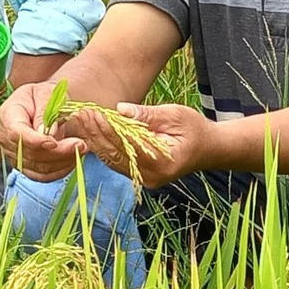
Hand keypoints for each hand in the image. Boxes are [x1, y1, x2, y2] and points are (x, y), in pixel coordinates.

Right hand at [0, 80, 88, 181]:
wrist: (42, 104)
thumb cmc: (43, 95)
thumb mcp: (46, 93)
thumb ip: (46, 110)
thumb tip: (49, 132)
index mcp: (8, 115)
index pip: (17, 133)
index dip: (35, 141)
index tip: (54, 142)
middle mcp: (7, 138)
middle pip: (30, 154)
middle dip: (58, 152)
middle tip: (80, 144)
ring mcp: (15, 155)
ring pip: (38, 168)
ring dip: (63, 162)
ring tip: (81, 149)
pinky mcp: (26, 166)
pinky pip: (43, 176)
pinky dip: (61, 170)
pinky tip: (74, 159)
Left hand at [69, 102, 209, 188]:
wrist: (208, 149)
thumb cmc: (194, 129)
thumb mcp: (174, 115)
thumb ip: (147, 115)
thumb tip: (120, 110)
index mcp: (160, 162)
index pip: (126, 144)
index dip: (107, 128)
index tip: (92, 112)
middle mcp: (150, 176)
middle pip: (115, 154)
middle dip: (96, 133)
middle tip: (80, 114)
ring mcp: (144, 179)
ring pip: (112, 160)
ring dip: (96, 140)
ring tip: (82, 120)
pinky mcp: (140, 176)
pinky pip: (117, 162)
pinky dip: (104, 146)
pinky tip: (93, 132)